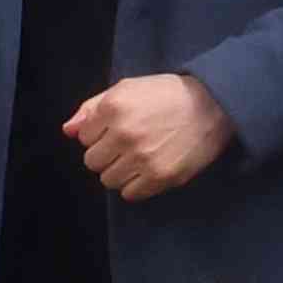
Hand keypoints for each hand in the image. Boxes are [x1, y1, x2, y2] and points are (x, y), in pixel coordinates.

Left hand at [65, 72, 233, 199]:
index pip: (83, 137)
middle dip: (106, 154)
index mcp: (113, 107)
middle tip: (128, 145)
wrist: (214, 105)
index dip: (99, 134)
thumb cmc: (168, 95)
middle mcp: (124, 134)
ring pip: (108, 180)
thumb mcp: (127, 89)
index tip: (118, 128)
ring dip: (120, 171)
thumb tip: (67, 130)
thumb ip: (92, 108)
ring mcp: (142, 158)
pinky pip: (130, 194)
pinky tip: (148, 170)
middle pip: (92, 161)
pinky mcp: (160, 177)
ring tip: (139, 157)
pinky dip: (135, 185)